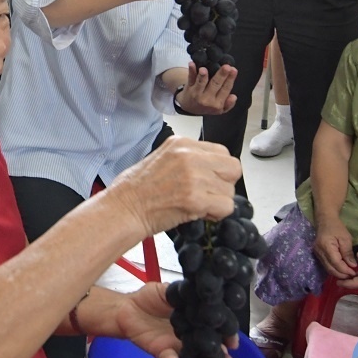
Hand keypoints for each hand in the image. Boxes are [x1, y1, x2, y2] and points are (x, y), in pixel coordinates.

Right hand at [107, 136, 239, 238]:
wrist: (124, 208)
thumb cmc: (137, 188)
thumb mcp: (163, 157)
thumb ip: (189, 159)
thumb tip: (212, 170)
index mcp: (182, 143)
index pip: (222, 152)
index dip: (219, 170)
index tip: (208, 181)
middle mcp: (190, 155)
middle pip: (233, 168)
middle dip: (224, 184)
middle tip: (208, 194)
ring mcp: (194, 176)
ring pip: (230, 191)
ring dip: (218, 202)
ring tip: (197, 205)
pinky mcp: (196, 198)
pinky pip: (226, 207)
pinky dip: (217, 214)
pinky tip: (199, 213)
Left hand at [118, 282, 238, 357]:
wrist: (126, 307)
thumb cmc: (150, 298)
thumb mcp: (169, 290)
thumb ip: (184, 293)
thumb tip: (200, 291)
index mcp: (195, 319)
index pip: (214, 329)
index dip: (225, 336)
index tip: (234, 343)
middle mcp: (189, 336)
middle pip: (207, 350)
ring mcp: (175, 345)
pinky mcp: (159, 350)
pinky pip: (167, 357)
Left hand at [175, 62, 237, 114]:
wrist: (189, 108)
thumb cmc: (207, 105)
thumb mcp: (220, 110)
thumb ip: (228, 104)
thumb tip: (234, 97)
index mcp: (217, 104)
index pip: (225, 89)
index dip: (230, 79)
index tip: (234, 70)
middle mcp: (207, 99)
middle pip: (215, 84)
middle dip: (221, 75)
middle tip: (226, 66)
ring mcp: (196, 93)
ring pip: (201, 83)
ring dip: (202, 76)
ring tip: (204, 69)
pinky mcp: (189, 87)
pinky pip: (190, 78)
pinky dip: (191, 71)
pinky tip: (192, 64)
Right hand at [312, 216, 357, 279]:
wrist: (325, 220)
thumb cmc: (337, 227)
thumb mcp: (346, 238)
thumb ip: (348, 252)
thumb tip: (352, 266)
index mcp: (326, 246)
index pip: (336, 263)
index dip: (345, 270)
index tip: (354, 273)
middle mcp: (319, 252)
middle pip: (330, 268)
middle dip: (342, 274)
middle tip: (353, 275)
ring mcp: (317, 254)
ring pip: (328, 269)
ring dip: (338, 273)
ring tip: (349, 274)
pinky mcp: (318, 255)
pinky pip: (327, 265)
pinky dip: (335, 269)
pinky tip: (342, 269)